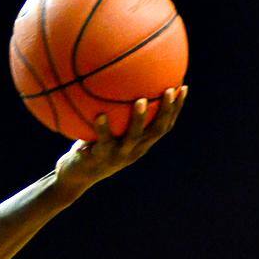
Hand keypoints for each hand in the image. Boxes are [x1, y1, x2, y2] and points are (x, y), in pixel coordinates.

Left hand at [54, 87, 186, 195]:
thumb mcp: (107, 131)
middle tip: (169, 90)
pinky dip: (102, 129)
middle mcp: (134, 150)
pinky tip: (100, 115)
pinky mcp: (100, 158)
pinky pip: (103, 141)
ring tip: (141, 101)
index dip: (176, 109)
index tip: (183, 88)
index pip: (164, 125)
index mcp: (141, 144)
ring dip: (139, 119)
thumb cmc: (91, 147)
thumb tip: (117, 81)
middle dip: (166, 111)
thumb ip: (115, 114)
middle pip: (156, 130)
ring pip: (133, 137)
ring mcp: (118, 156)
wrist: (76, 177)